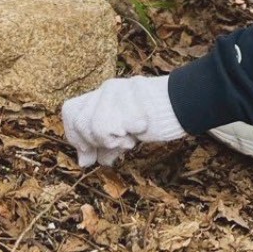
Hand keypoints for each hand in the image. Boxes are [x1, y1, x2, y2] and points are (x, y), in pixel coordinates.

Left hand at [62, 75, 185, 167]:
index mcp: (101, 94)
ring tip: (131, 134)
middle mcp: (106, 89)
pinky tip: (141, 128)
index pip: (70, 111)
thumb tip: (84, 162)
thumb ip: (102, 143)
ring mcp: (119, 92)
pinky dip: (129, 137)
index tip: (89, 153)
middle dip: (95, 143)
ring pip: (96, 127)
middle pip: (80, 123)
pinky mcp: (132, 99)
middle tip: (117, 142)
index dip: (74, 136)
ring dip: (114, 140)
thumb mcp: (122, 132)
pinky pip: (118, 128)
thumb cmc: (151, 118)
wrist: (182, 104)